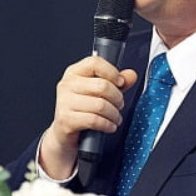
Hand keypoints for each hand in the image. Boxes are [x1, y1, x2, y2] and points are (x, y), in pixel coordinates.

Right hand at [40, 56, 137, 178]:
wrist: (64, 133)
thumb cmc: (81, 110)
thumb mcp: (99, 93)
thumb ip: (116, 82)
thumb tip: (131, 75)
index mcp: (74, 73)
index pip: (94, 63)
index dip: (112, 72)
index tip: (120, 82)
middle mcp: (67, 85)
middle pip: (102, 85)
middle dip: (117, 98)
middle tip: (119, 104)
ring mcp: (64, 102)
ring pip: (100, 105)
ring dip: (114, 114)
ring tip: (115, 117)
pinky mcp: (66, 119)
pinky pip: (94, 120)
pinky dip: (107, 125)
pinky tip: (109, 126)